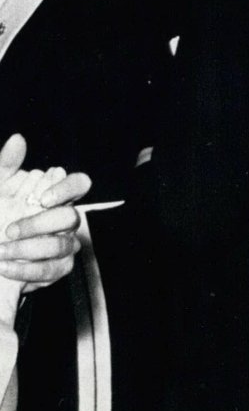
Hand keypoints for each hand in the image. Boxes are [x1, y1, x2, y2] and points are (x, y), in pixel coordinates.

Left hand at [0, 134, 89, 287]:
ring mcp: (64, 245)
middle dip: (39, 224)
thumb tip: (18, 139)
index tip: (42, 199)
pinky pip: (53, 270)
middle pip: (71, 217)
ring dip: (28, 250)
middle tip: (9, 230)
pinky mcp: (58, 269)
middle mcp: (64, 220)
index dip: (68, 189)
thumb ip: (6, 166)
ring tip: (1, 251)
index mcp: (53, 197)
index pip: (79, 184)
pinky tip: (5, 267)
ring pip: (62, 246)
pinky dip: (27, 270)